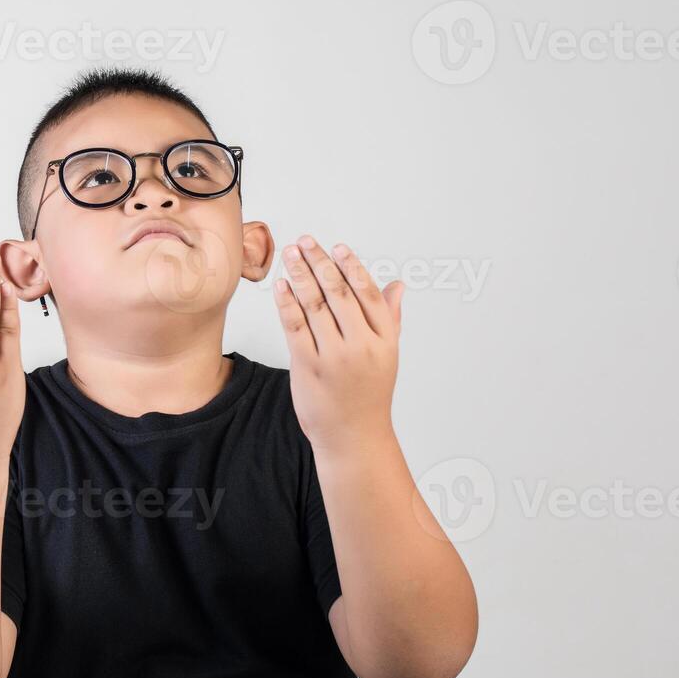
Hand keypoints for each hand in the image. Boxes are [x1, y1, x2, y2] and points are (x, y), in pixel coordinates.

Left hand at [274, 235, 403, 452]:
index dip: (351, 267)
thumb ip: (390, 318)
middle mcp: (361, 345)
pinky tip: (281, 285)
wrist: (353, 436)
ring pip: (315, 306)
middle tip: (305, 241)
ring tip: (290, 255)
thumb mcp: (387, 355)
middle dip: (320, 263)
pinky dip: (287, 303)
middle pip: (339, 294)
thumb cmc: (369, 393)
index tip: (337, 247)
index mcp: (384, 339)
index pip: (367, 293)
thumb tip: (397, 286)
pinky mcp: (308, 367)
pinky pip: (296, 327)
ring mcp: (334, 356)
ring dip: (301, 275)